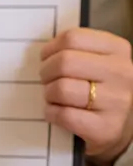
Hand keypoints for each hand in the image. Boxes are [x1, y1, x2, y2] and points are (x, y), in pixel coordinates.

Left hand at [40, 27, 132, 165]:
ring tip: (54, 97)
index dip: (50, 49)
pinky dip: (51, 113)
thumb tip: (44, 51)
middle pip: (64, 62)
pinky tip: (57, 112)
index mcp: (118, 49)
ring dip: (49, 94)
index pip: (72, 38)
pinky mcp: (106, 127)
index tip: (47, 57)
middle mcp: (122, 73)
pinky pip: (63, 115)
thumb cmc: (102, 87)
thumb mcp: (98, 60)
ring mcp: (117, 101)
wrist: (122, 124)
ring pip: (61, 89)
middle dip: (46, 71)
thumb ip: (75, 50)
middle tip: (47, 79)